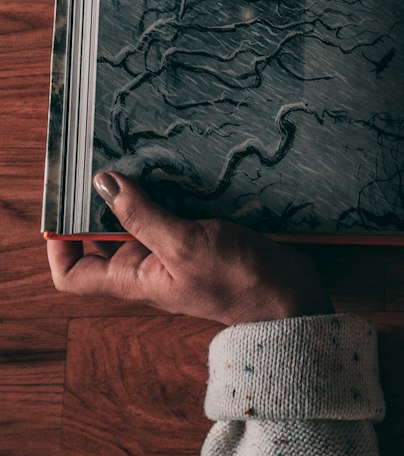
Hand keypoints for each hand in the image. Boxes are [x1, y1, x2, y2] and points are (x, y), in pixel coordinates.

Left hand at [47, 171, 331, 324]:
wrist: (290, 297)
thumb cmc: (236, 281)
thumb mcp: (183, 244)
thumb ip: (142, 215)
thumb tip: (103, 183)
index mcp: (134, 279)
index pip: (74, 273)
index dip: (61, 245)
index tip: (64, 206)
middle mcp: (148, 268)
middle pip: (104, 241)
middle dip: (100, 205)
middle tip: (102, 164)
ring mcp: (175, 255)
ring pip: (139, 223)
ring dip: (136, 194)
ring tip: (137, 158)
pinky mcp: (201, 241)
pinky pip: (171, 215)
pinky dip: (167, 194)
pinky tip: (176, 169)